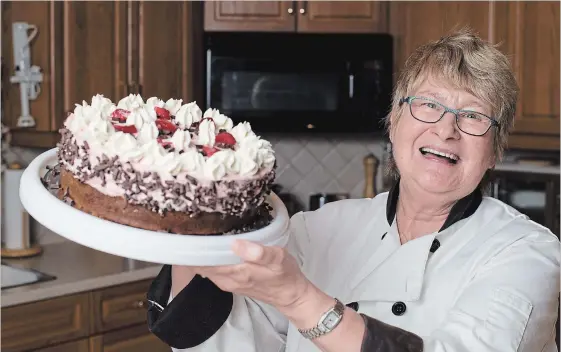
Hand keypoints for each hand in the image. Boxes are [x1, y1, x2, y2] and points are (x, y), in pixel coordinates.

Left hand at [195, 239, 311, 311]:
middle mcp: (227, 280)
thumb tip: (236, 243)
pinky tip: (215, 247)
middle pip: (201, 264)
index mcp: (236, 273)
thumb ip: (259, 253)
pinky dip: (210, 259)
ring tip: (203, 233)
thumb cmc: (286, 274)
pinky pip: (213, 270)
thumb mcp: (279, 259)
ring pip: (206, 267)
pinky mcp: (231, 282)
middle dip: (197, 247)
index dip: (196, 246)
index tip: (193, 230)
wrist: (291, 295)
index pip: (204, 262)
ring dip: (202, 253)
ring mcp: (228, 282)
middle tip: (197, 227)